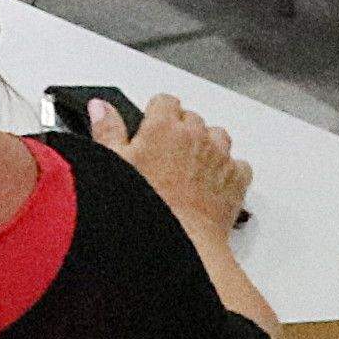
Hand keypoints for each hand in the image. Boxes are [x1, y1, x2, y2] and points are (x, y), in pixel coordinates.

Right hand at [100, 91, 251, 238]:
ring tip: (189, 164)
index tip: (151, 124)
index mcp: (164, 126)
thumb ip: (107, 129)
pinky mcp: (237, 178)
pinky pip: (237, 164)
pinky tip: (212, 180)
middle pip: (192, 118)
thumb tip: (100, 107)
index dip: (156, 112)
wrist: (182, 237)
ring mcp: (220, 156)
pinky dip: (227, 169)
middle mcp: (196, 135)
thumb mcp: (113, 162)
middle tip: (164, 152)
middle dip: (180, 130)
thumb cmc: (148, 203)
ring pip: (218, 136)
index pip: (165, 101)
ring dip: (207, 144)